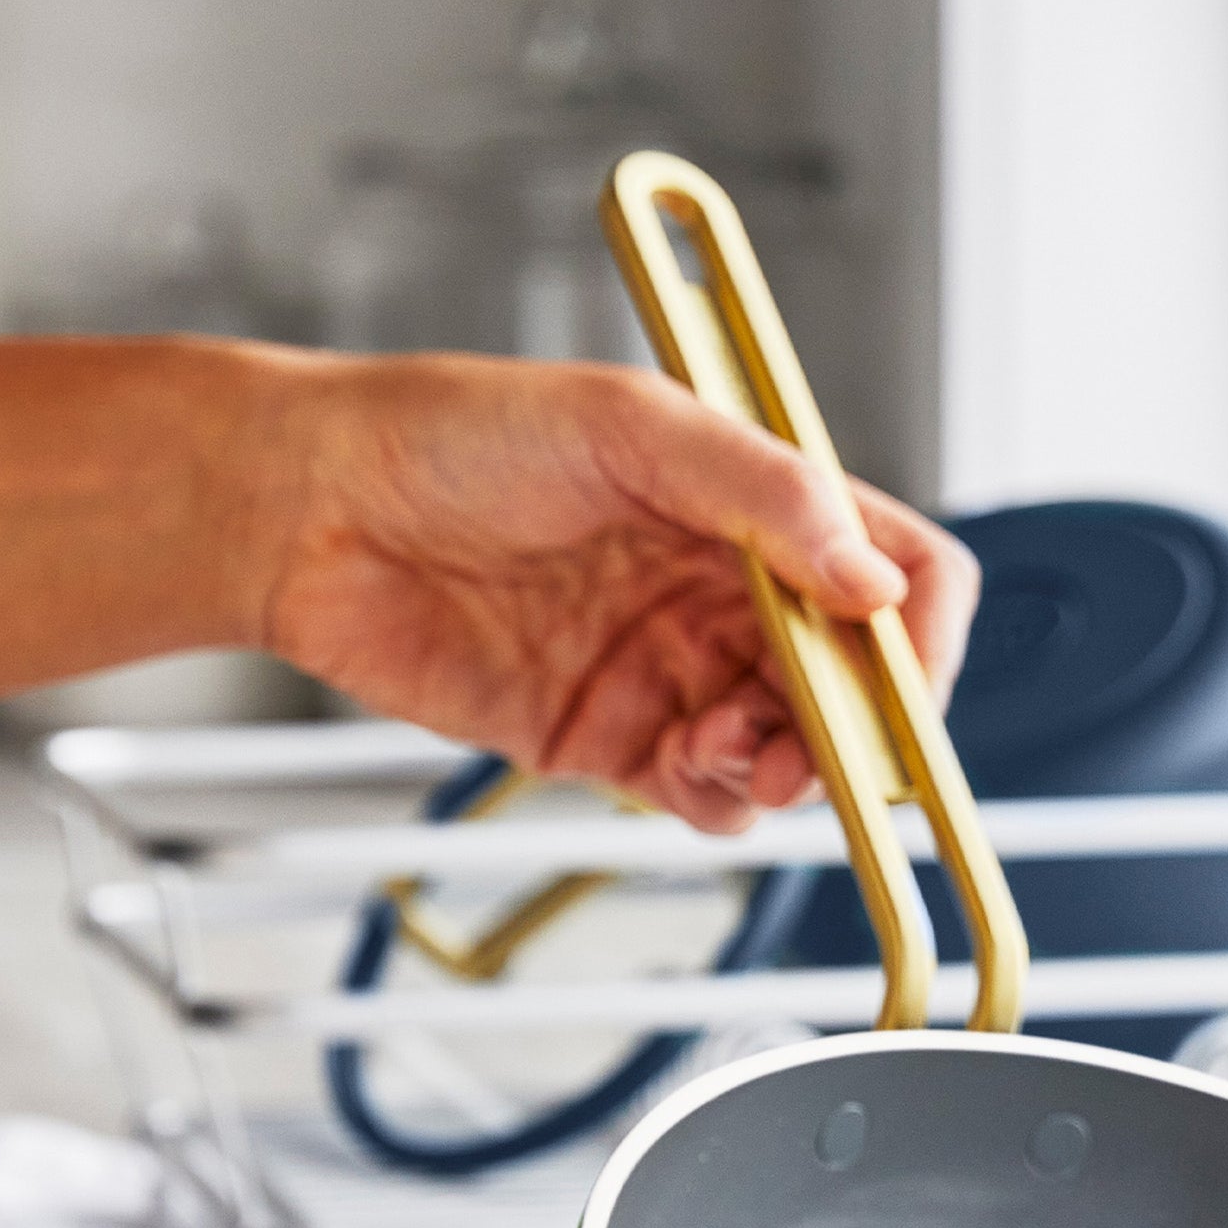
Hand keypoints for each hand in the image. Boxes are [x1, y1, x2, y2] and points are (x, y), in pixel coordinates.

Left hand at [259, 353, 981, 832]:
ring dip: (787, 770)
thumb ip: (763, 494)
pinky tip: (679, 768)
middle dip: (855, 730)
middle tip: (809, 749)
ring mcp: (681, 670)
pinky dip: (721, 802)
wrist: (307, 512)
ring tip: (722, 750)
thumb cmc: (446, 433)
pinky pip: (713, 798)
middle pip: (861, 685)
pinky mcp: (621, 741)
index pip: (902, 575)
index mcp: (757, 504)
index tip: (897, 683)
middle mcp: (734, 591)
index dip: (920, 636)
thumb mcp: (625, 425)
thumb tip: (870, 580)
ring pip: (796, 753)